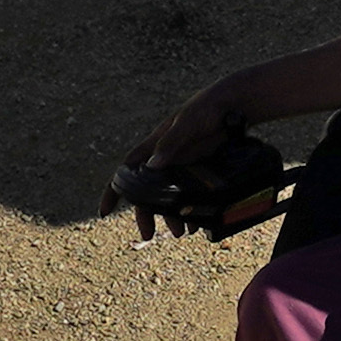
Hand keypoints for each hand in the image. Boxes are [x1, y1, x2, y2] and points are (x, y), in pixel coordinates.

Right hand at [109, 89, 241, 235]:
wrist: (235, 105)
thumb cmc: (206, 108)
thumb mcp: (188, 122)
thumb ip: (171, 142)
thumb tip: (152, 166)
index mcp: (154, 146)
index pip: (127, 170)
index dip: (113, 190)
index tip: (104, 212)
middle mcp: (166, 159)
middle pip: (148, 191)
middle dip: (146, 214)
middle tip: (148, 235)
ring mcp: (184, 165)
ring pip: (170, 196)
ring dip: (172, 215)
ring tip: (180, 232)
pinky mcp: (202, 170)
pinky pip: (191, 194)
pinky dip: (191, 209)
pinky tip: (198, 223)